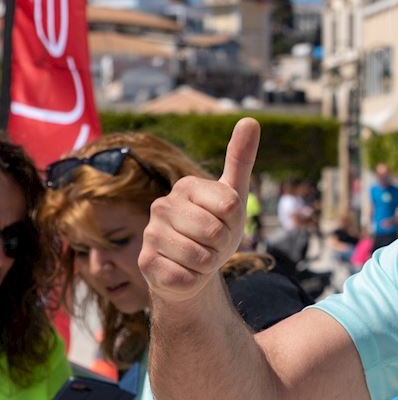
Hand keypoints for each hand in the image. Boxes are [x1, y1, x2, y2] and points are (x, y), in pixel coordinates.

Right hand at [141, 118, 258, 302]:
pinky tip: (184, 271)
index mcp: (186, 186)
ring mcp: (150, 235)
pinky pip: (187, 277)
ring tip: (199, 257)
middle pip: (215, 232)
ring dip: (209, 263)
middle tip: (213, 244)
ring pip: (201, 257)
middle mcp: (162, 206)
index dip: (235, 221)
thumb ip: (240, 158)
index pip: (230, 206)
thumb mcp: (234, 195)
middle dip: (223, 245)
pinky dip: (195, 279)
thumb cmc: (216, 229)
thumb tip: (250, 119)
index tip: (224, 221)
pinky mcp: (146, 263)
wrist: (194, 267)